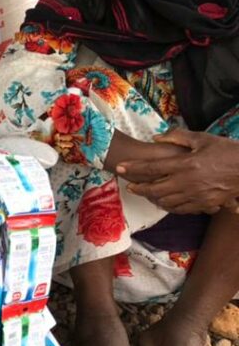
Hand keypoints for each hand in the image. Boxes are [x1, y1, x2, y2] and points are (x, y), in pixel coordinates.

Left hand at [116, 130, 238, 214]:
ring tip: (146, 193)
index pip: (152, 167)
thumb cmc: (226, 151)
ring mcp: (196, 195)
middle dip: (139, 188)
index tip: (119, 167)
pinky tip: (166, 202)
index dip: (133, 168)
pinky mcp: (205, 204)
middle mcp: (187, 182)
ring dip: (153, 198)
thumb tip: (156, 138)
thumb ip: (177, 137)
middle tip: (130, 186)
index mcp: (185, 164)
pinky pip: (182, 209)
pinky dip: (170, 206)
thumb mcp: (202, 139)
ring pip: (166, 201)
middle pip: (154, 189)